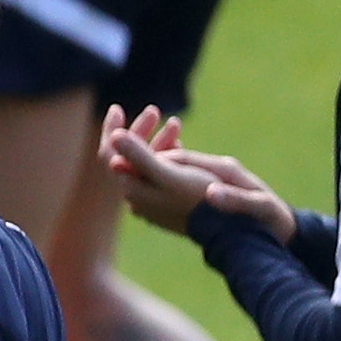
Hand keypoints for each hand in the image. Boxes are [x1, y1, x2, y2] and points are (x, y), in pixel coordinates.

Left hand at [102, 104, 288, 239]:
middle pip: (129, 158)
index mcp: (133, 189)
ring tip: (174, 124)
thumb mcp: (171, 174)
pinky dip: (169, 154)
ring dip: (159, 142)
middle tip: (154, 111)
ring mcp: (153, 201)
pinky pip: (163, 172)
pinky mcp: (170, 203)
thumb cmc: (201, 200)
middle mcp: (137, 197)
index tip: (115, 109)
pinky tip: (179, 144)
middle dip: (142, 132)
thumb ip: (141, 157)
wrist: (230, 231)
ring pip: (148, 164)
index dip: (110, 130)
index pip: (110, 155)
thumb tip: (115, 136)